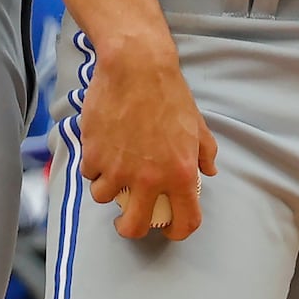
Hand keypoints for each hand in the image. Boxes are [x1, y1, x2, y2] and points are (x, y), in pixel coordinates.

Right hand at [78, 35, 215, 241]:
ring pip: (104, 198)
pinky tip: (100, 151)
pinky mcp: (94, 153)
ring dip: (107, 190)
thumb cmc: (169, 93)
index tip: (169, 228)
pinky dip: (93, 166)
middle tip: (128, 218)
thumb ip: (205, 152)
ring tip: (111, 175)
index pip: (183, 221)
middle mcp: (149, 178)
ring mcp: (118, 168)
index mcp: (181, 174)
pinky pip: (89, 172)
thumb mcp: (197, 125)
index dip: (177, 231)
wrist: (136, 67)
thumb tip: (209, 171)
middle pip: (133, 227)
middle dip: (130, 228)